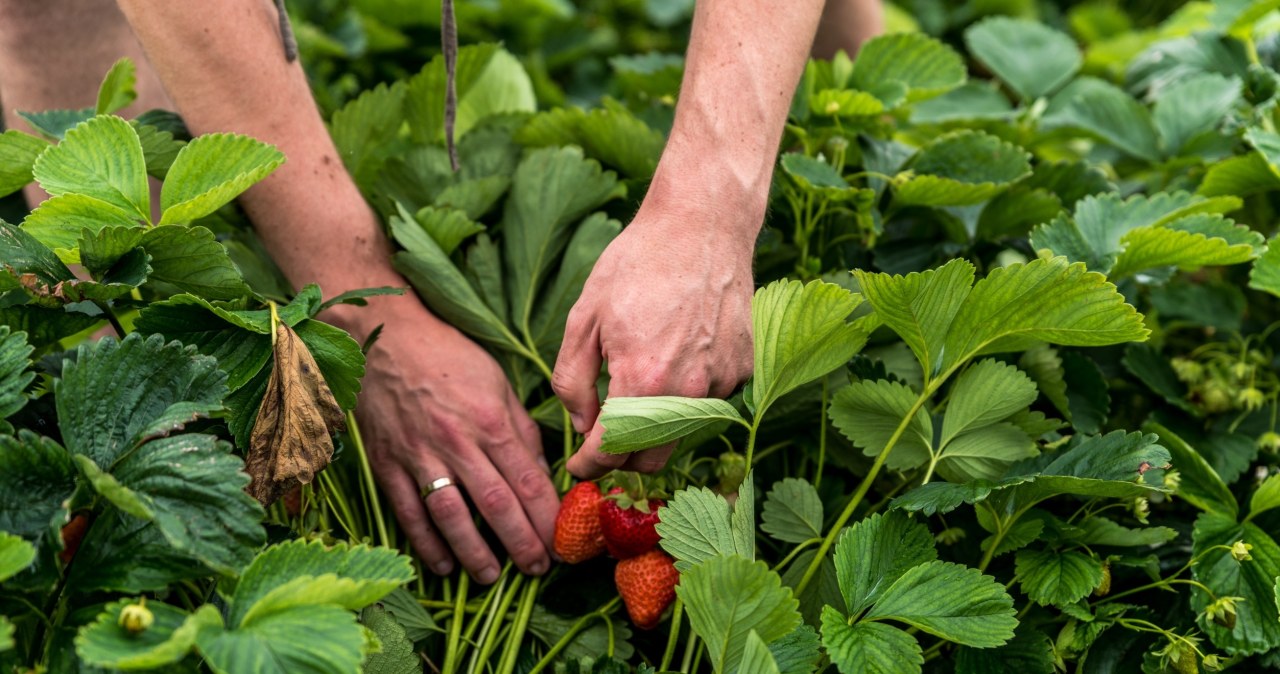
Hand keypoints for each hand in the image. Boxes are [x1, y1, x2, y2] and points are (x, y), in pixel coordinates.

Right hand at [342, 295, 559, 583]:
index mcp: (490, 421)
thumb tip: (541, 470)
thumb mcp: (497, 383)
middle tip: (537, 570)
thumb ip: (521, 429)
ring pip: (451, 515)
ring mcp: (419, 455)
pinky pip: (408, 511)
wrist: (385, 337)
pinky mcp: (387, 462)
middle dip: (520, 542)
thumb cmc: (449, 356)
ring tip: (491, 577)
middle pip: (495, 504)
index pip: (527, 480)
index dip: (547, 517)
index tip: (561, 541)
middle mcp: (457, 442)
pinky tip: (443, 563)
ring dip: (474, 552)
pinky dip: (425, 542)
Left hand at [552, 205, 755, 478]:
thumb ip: (572, 380)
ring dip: (657, 426)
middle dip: (622, 458)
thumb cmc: (637, 264)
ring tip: (641, 385)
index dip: (588, 467)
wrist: (702, 225)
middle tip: (603, 441)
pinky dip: (689, 396)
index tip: (577, 467)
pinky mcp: (743, 369)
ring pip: (682, 431)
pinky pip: (710, 402)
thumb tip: (581, 424)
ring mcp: (721, 382)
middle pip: (652, 458)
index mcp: (641, 380)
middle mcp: (687, 390)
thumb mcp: (584, 317)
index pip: (610, 451)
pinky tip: (678, 357)